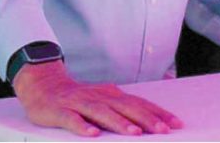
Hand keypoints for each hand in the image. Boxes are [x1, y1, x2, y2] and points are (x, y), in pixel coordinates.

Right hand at [12, 61, 183, 136]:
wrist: (42, 85)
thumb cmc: (78, 99)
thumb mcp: (103, 101)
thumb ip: (122, 111)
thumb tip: (148, 124)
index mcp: (111, 95)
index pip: (139, 104)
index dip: (158, 113)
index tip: (177, 123)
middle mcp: (98, 96)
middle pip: (125, 107)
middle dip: (146, 119)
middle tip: (163, 130)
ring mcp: (79, 102)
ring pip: (101, 112)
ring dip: (119, 123)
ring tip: (135, 133)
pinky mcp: (60, 111)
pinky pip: (72, 119)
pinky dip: (82, 126)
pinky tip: (92, 134)